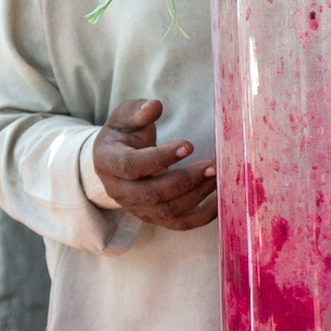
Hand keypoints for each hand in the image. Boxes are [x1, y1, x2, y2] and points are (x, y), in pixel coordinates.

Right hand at [93, 98, 217, 230]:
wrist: (118, 160)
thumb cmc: (125, 134)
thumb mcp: (125, 117)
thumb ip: (138, 111)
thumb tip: (154, 106)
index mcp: (108, 162)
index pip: (132, 167)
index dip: (161, 158)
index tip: (189, 145)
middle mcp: (119, 190)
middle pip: (152, 193)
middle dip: (186, 180)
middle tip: (213, 165)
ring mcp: (137, 208)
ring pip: (168, 211)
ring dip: (197, 195)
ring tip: (219, 176)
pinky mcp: (154, 218)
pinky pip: (180, 224)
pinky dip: (203, 216)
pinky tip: (221, 200)